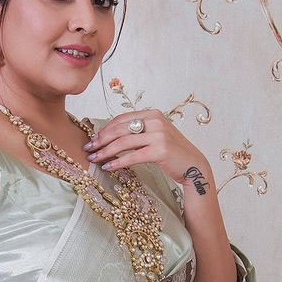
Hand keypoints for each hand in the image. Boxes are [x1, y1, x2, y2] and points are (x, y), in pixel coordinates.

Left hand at [83, 109, 210, 186]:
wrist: (193, 165)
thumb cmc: (171, 153)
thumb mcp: (155, 135)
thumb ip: (138, 132)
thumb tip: (110, 136)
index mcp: (152, 114)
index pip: (122, 119)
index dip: (105, 129)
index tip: (93, 139)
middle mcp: (156, 121)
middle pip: (120, 129)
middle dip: (101, 140)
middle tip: (88, 149)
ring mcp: (159, 135)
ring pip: (123, 142)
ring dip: (105, 152)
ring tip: (94, 159)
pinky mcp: (160, 151)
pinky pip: (132, 156)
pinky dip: (117, 162)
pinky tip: (108, 167)